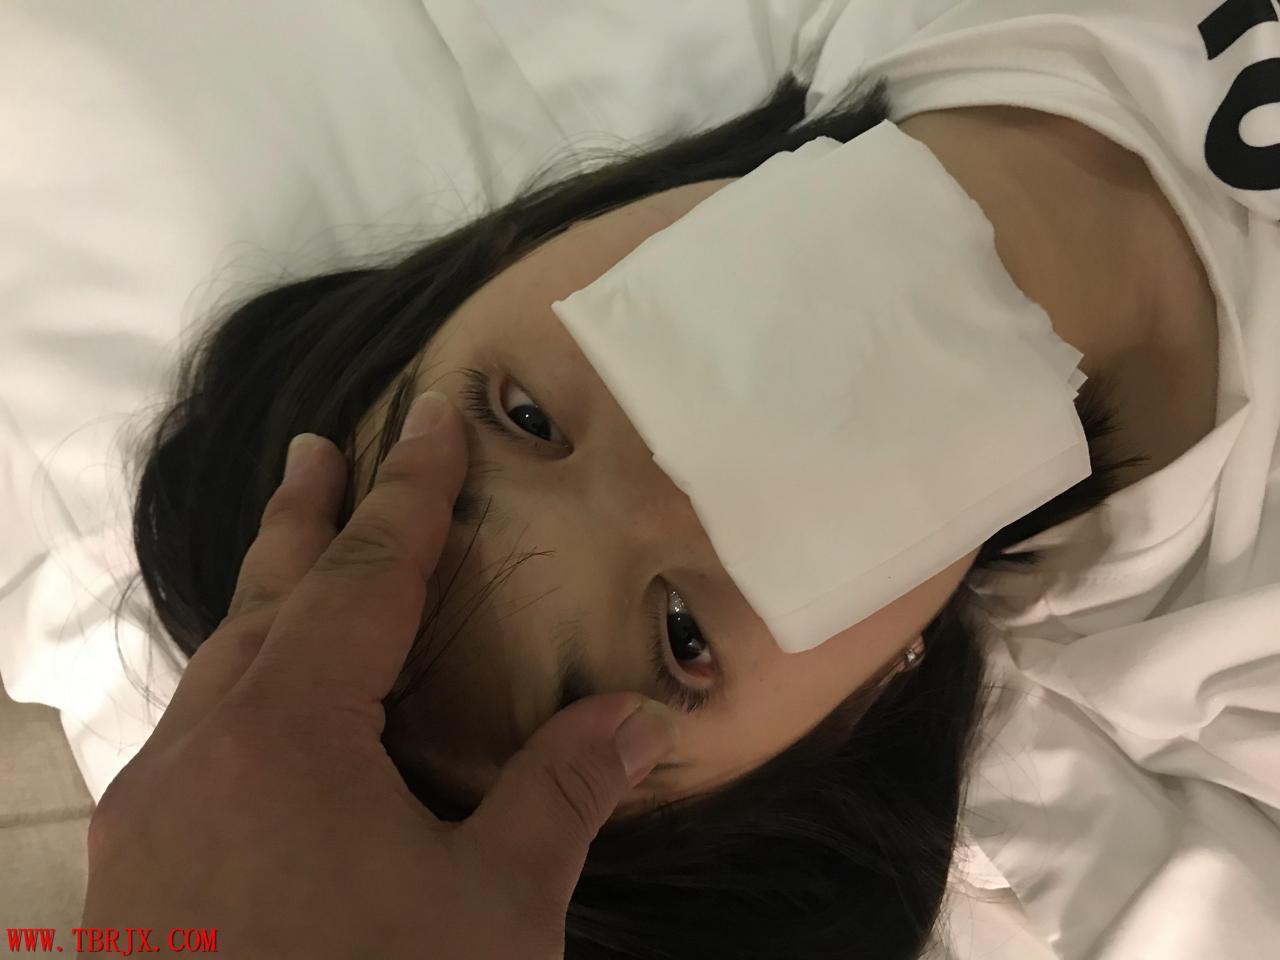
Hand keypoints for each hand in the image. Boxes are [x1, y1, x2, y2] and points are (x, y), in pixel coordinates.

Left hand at [81, 391, 678, 958]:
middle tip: (324, 448)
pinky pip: (195, 738)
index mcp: (287, 734)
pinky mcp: (139, 876)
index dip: (411, 494)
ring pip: (219, 671)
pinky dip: (240, 689)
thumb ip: (561, 794)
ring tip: (301, 558)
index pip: (367, 577)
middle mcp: (200, 752)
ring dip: (268, 603)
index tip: (432, 421)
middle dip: (307, 518)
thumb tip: (642, 715)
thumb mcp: (494, 910)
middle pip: (267, 600)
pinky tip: (263, 713)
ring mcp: (152, 816)